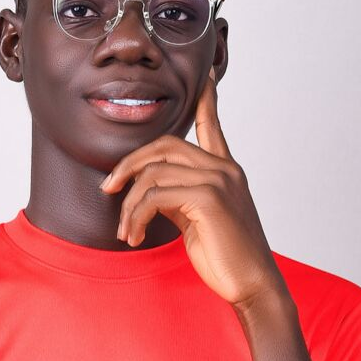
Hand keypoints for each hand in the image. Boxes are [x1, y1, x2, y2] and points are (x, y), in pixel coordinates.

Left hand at [99, 67, 287, 311]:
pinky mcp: (209, 199)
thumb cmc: (226, 258)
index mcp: (225, 171)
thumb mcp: (196, 221)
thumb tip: (148, 192)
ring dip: (128, 204)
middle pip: (163, 145)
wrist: (252, 285)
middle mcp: (224, 169)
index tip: (206, 75)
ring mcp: (218, 181)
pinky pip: (155, 196)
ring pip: (153, 173)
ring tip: (125, 232)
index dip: (206, 99)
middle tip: (107, 190)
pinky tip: (133, 236)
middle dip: (128, 165)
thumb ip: (177, 198)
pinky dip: (135, 216)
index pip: (212, 125)